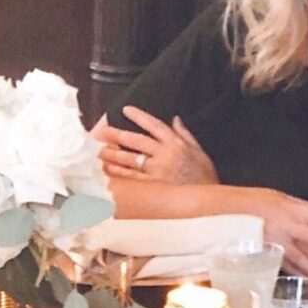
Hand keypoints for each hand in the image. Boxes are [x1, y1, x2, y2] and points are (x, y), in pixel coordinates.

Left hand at [97, 106, 218, 184]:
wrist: (207, 198)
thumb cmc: (204, 175)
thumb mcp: (199, 150)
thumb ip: (185, 134)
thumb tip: (175, 119)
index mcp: (176, 144)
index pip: (155, 125)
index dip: (140, 116)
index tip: (126, 110)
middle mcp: (165, 155)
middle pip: (137, 141)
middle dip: (118, 135)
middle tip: (103, 131)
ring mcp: (157, 171)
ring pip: (131, 159)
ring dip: (113, 154)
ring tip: (100, 150)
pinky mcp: (153, 185)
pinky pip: (132, 177)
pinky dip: (120, 173)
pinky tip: (109, 169)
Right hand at [242, 187, 307, 281]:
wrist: (221, 213)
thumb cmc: (249, 202)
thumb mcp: (276, 198)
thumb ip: (297, 208)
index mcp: (290, 209)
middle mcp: (285, 227)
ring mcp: (275, 244)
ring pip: (300, 260)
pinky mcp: (265, 257)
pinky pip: (284, 268)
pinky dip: (295, 275)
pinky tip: (304, 284)